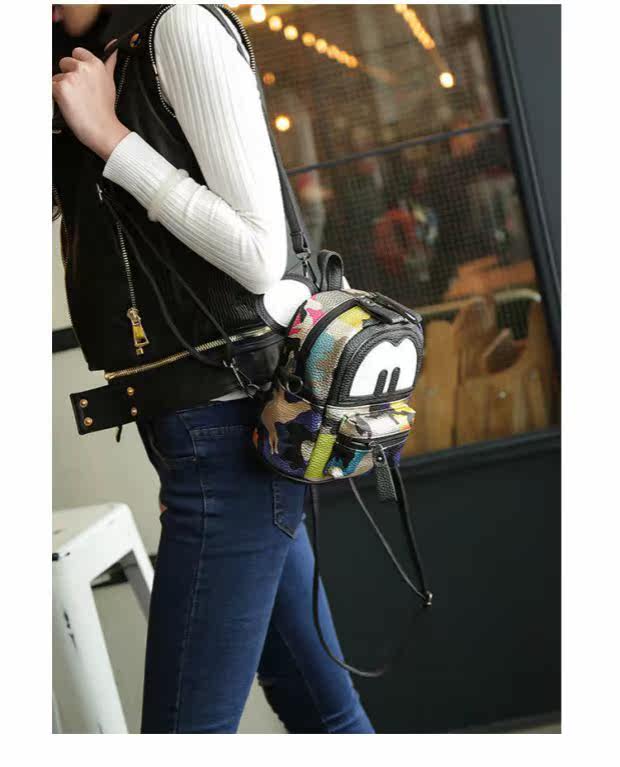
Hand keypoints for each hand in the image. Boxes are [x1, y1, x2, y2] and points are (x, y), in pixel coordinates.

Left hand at [52, 46, 129, 160]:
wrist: (103, 129)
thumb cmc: (105, 110)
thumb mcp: (110, 82)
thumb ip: (109, 62)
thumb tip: (113, 47)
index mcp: (95, 64)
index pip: (77, 53)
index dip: (78, 66)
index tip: (82, 79)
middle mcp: (83, 68)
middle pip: (64, 63)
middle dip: (68, 76)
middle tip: (79, 93)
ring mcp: (71, 77)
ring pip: (57, 76)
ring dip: (62, 88)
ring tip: (75, 101)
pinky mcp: (61, 88)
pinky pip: (51, 87)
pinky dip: (56, 97)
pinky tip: (69, 105)